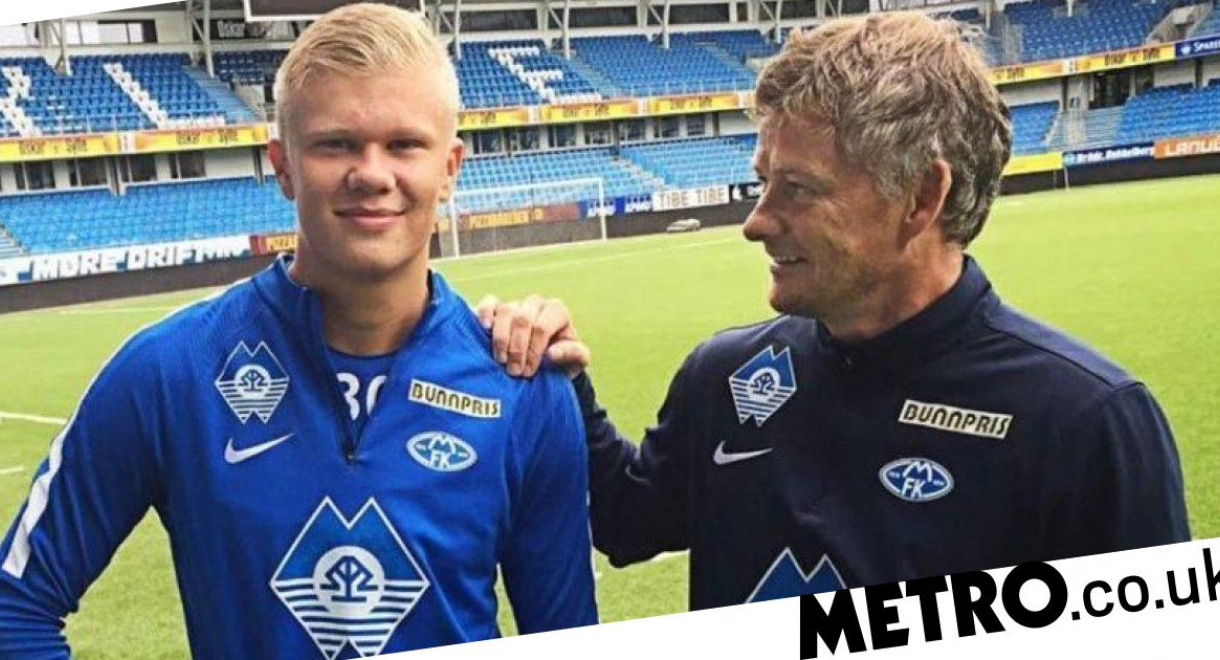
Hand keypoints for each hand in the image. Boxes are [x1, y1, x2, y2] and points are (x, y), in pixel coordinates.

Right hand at [475, 294, 589, 378]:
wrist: (546, 364)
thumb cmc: (562, 361)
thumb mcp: (576, 361)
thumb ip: (572, 354)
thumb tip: (551, 353)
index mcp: (557, 312)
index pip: (542, 327)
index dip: (534, 350)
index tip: (529, 372)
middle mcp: (536, 304)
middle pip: (522, 319)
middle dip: (517, 348)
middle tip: (515, 371)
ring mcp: (516, 305)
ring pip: (505, 312)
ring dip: (501, 340)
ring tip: (501, 361)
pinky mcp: (497, 309)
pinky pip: (490, 303)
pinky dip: (485, 314)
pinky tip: (486, 329)